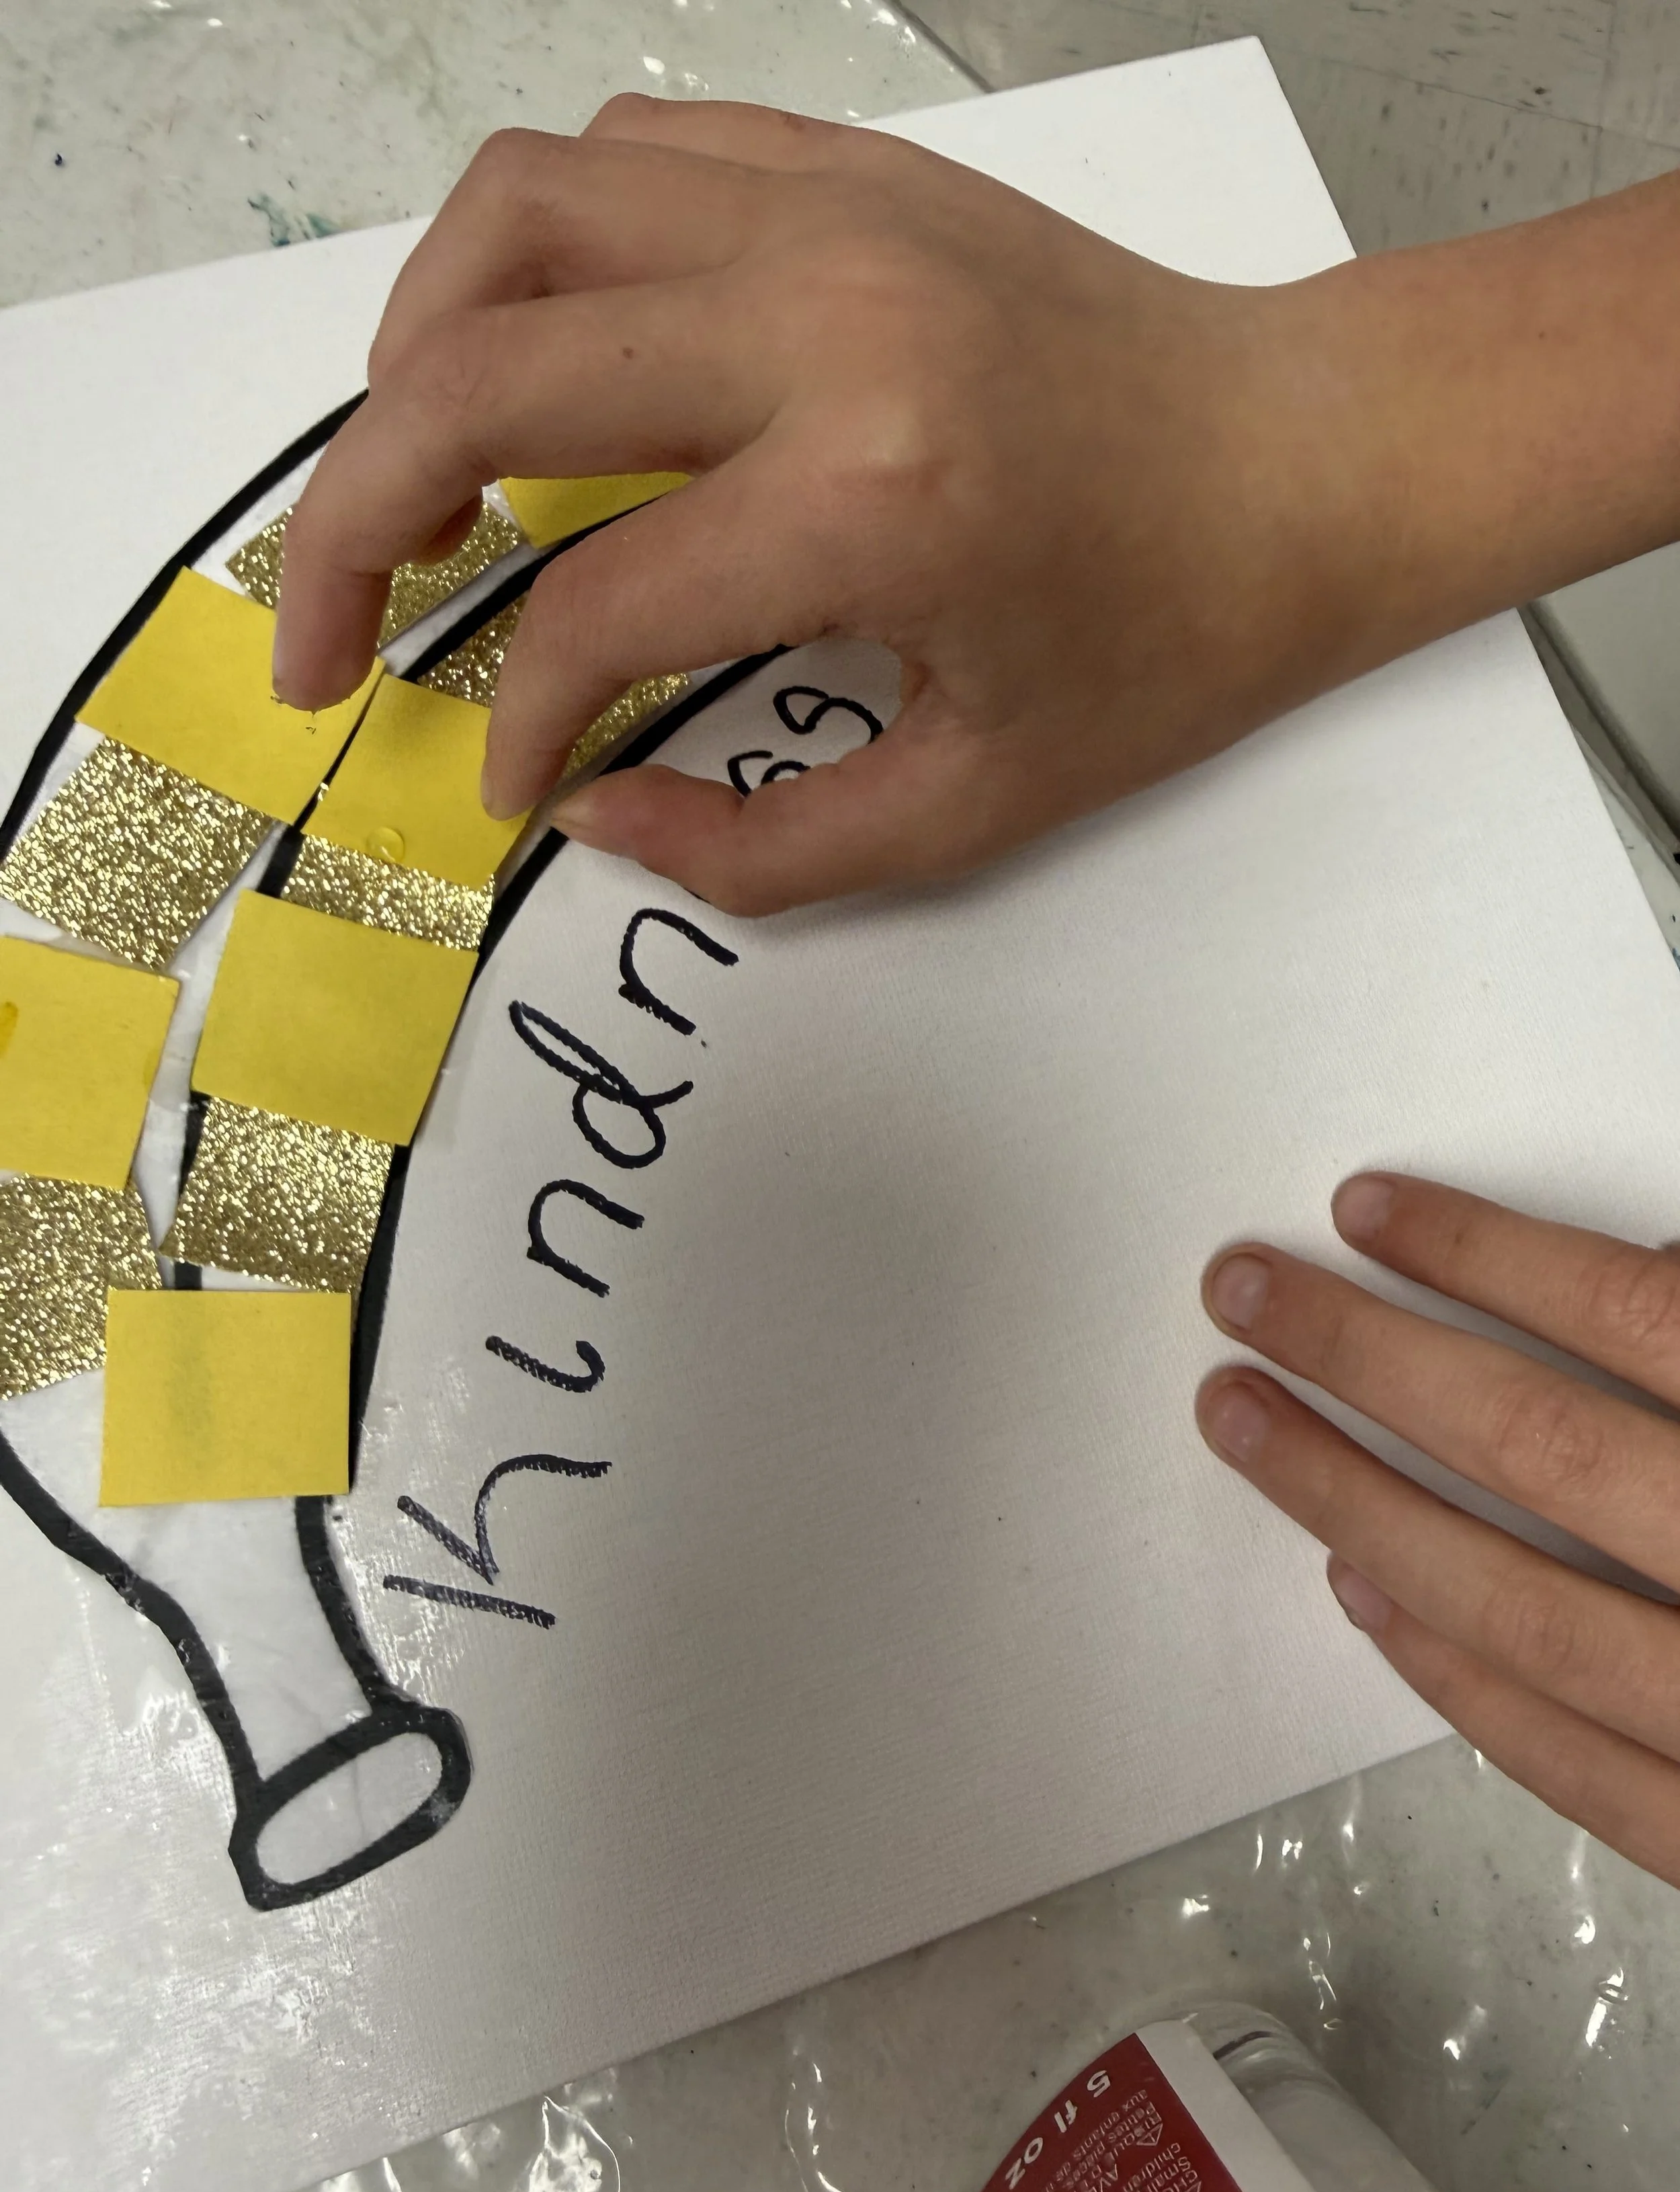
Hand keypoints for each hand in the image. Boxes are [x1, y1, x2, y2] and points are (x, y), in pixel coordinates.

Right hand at [271, 99, 1404, 910]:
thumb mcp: (976, 806)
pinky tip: (541, 354)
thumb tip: (590, 818)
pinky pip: (620, 155)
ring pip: (513, 214)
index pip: (592, 606)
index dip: (516, 719)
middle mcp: (826, 321)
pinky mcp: (848, 168)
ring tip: (408, 470)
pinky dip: (532, 247)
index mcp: (871, 499)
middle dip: (351, 527)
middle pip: (477, 380)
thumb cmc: (1167, 642)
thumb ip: (762, 853)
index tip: (514, 779)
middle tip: (324, 633)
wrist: (1307, 462)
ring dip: (413, 347)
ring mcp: (832, 214)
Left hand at [1197, 1174, 1679, 1886]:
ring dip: (1362, 1509)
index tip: (1367, 1207)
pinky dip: (1461, 1685)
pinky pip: (1583, 1768)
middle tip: (1239, 1297)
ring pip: (1526, 1611)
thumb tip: (1654, 1259)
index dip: (1491, 1254)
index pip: (1639, 1316)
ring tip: (1247, 1427)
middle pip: (1543, 1449)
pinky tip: (1363, 1602)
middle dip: (1369, 1361)